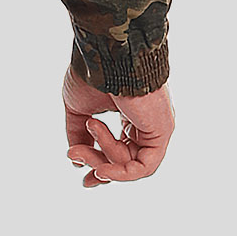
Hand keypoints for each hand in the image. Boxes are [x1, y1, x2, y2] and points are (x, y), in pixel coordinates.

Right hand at [62, 62, 174, 186]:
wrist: (105, 56)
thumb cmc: (93, 75)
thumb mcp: (79, 110)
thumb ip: (78, 135)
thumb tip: (77, 160)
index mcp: (131, 116)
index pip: (122, 152)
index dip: (102, 167)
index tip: (84, 179)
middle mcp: (146, 124)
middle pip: (125, 161)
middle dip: (97, 165)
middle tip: (75, 157)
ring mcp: (156, 128)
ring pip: (130, 165)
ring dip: (100, 161)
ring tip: (81, 147)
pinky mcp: (161, 133)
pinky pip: (143, 167)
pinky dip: (121, 174)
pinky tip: (100, 168)